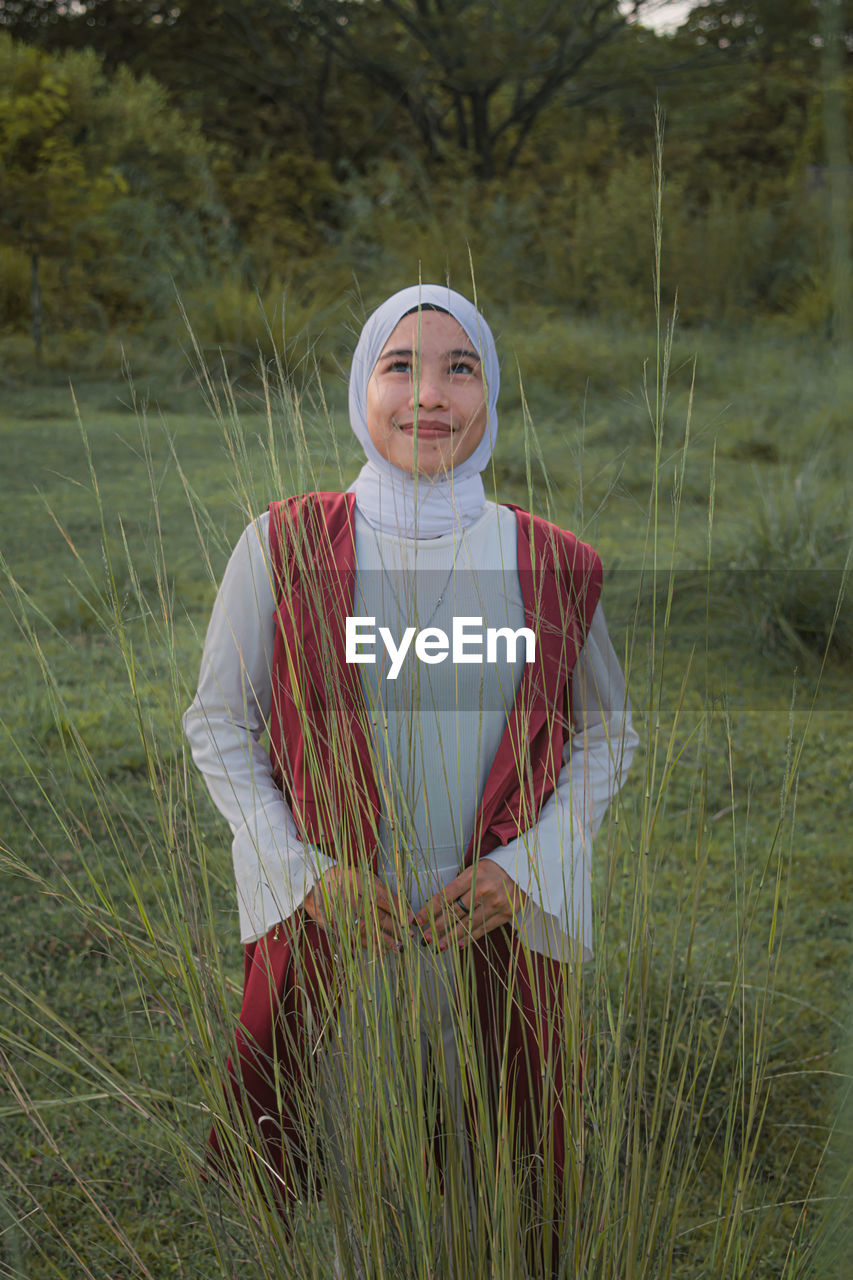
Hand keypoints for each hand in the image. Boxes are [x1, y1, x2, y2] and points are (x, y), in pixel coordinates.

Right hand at [303, 866, 414, 953]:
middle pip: (372, 914)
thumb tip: (401, 905)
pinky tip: (379, 951)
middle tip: (407, 936)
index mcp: (352, 877)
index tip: (410, 918)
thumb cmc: (342, 879)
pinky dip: (366, 946)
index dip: (397, 908)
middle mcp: (342, 894)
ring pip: (362, 928)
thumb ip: (379, 887)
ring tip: (397, 947)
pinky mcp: (328, 923)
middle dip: (393, 926)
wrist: (311, 887)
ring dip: (381, 940)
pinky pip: (350, 938)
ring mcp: (334, 910)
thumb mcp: (360, 875)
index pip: (380, 895)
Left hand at [413, 861, 527, 951]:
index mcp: (474, 874)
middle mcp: (484, 890)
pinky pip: (484, 929)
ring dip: (451, 936)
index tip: (417, 920)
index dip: (429, 910)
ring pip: (468, 924)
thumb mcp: (475, 868)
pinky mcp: (506, 914)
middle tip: (424, 937)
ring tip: (438, 945)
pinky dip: (469, 938)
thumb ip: (460, 884)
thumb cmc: (495, 868)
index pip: (445, 896)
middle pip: (454, 912)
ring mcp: (496, 903)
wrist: (525, 869)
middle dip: (437, 927)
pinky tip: (458, 944)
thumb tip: (438, 904)